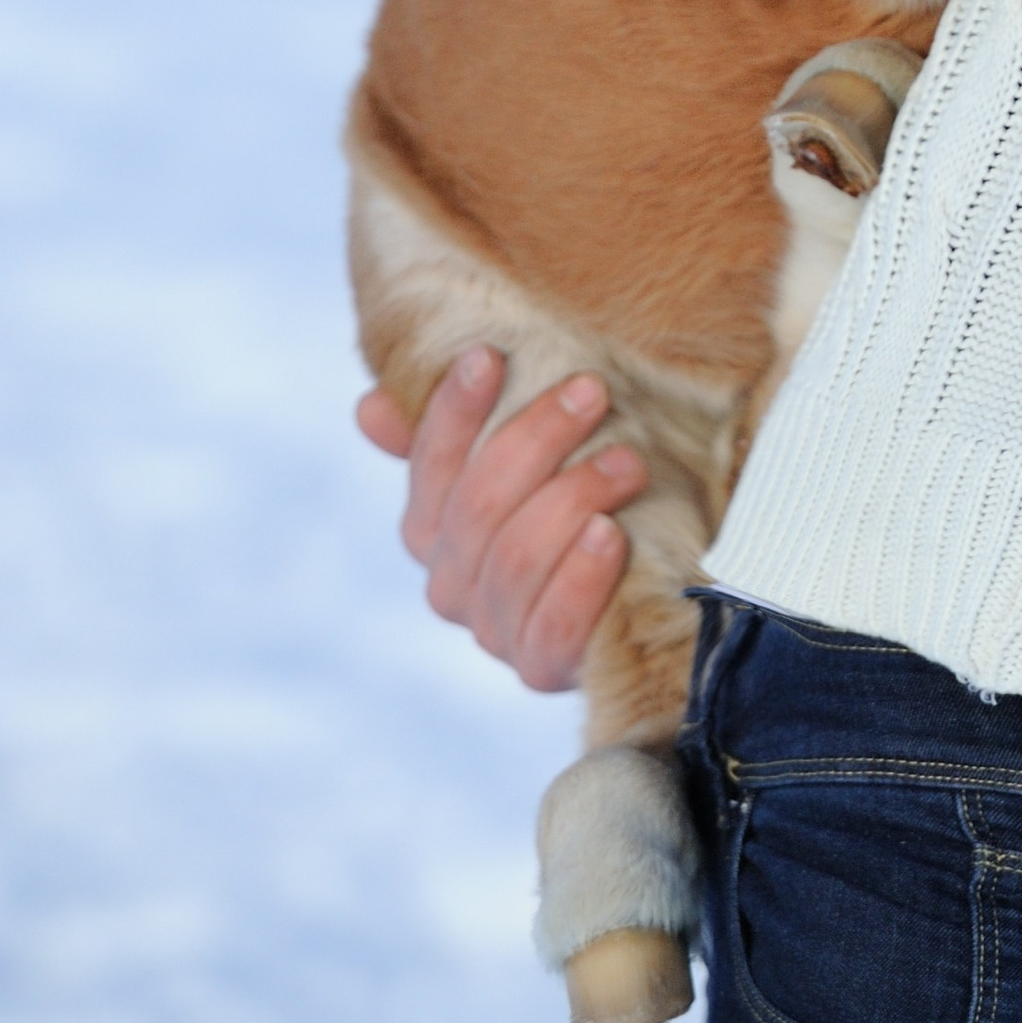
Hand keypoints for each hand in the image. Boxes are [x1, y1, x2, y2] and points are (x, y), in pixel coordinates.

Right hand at [356, 347, 644, 692]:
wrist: (653, 586)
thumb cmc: (581, 501)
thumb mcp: (530, 457)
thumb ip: (455, 435)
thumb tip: (368, 407)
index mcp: (432, 529)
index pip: (429, 464)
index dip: (454, 410)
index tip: (491, 356)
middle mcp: (451, 585)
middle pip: (477, 504)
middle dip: (536, 438)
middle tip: (593, 391)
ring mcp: (495, 632)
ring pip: (516, 556)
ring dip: (574, 496)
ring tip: (629, 461)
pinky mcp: (544, 667)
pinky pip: (551, 627)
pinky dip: (581, 576)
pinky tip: (612, 534)